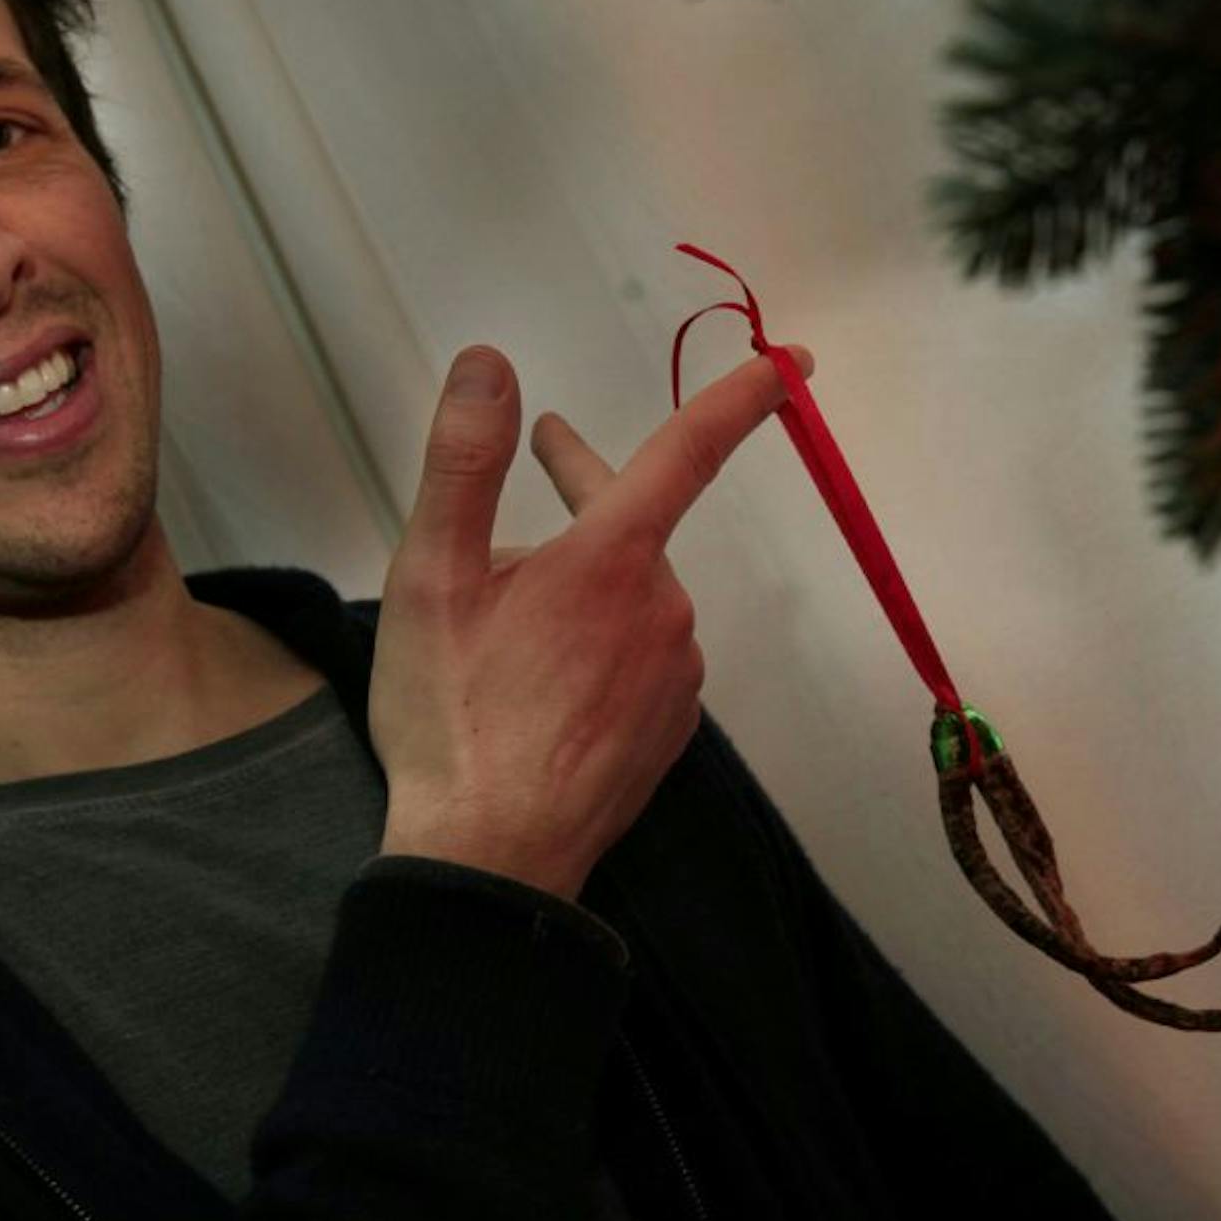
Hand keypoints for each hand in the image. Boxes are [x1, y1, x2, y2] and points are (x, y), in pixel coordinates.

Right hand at [369, 341, 811, 899]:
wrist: (490, 859)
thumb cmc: (452, 716)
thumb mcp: (430, 578)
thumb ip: (465, 461)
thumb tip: (490, 364)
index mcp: (612, 559)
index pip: (686, 452)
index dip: (737, 399)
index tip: (790, 362)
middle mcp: (665, 609)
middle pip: (631, 526)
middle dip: (582, 493)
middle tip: (539, 452)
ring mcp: (676, 675)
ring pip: (627, 597)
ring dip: (581, 586)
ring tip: (504, 620)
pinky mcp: (672, 728)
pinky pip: (638, 657)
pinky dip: (598, 646)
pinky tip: (542, 681)